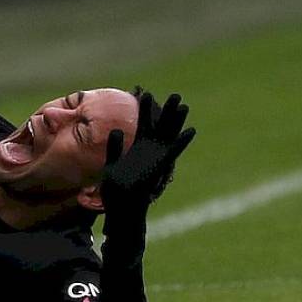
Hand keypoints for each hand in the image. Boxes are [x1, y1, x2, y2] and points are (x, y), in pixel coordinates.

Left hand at [101, 90, 195, 216]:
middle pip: (161, 125)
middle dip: (168, 111)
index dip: (146, 109)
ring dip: (177, 121)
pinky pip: (173, 151)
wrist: (122, 208)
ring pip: (169, 134)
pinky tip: (191, 130)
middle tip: (177, 95)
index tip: (147, 93)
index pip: (144, 124)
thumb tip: (116, 129)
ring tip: (185, 106)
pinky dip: (182, 141)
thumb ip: (114, 147)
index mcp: (137, 148)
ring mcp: (156, 158)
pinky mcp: (160, 166)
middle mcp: (149, 151)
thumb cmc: (115, 190)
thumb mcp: (111, 165)